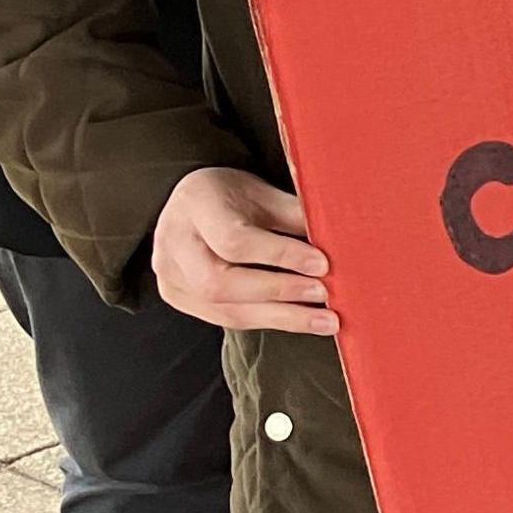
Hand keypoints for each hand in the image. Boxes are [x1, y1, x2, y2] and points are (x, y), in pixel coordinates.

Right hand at [153, 168, 333, 336]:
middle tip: (325, 294)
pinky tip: (302, 320)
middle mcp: (173, 243)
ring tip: (326, 320)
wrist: (190, 203)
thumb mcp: (264, 192)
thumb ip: (295, 215)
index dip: (281, 255)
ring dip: (282, 317)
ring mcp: (170, 276)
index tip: (322, 264)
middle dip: (280, 291)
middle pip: (221, 283)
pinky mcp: (178, 298)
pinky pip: (226, 318)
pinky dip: (269, 320)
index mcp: (195, 204)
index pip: (234, 240)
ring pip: (224, 309)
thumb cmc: (233, 195)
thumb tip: (342, 240)